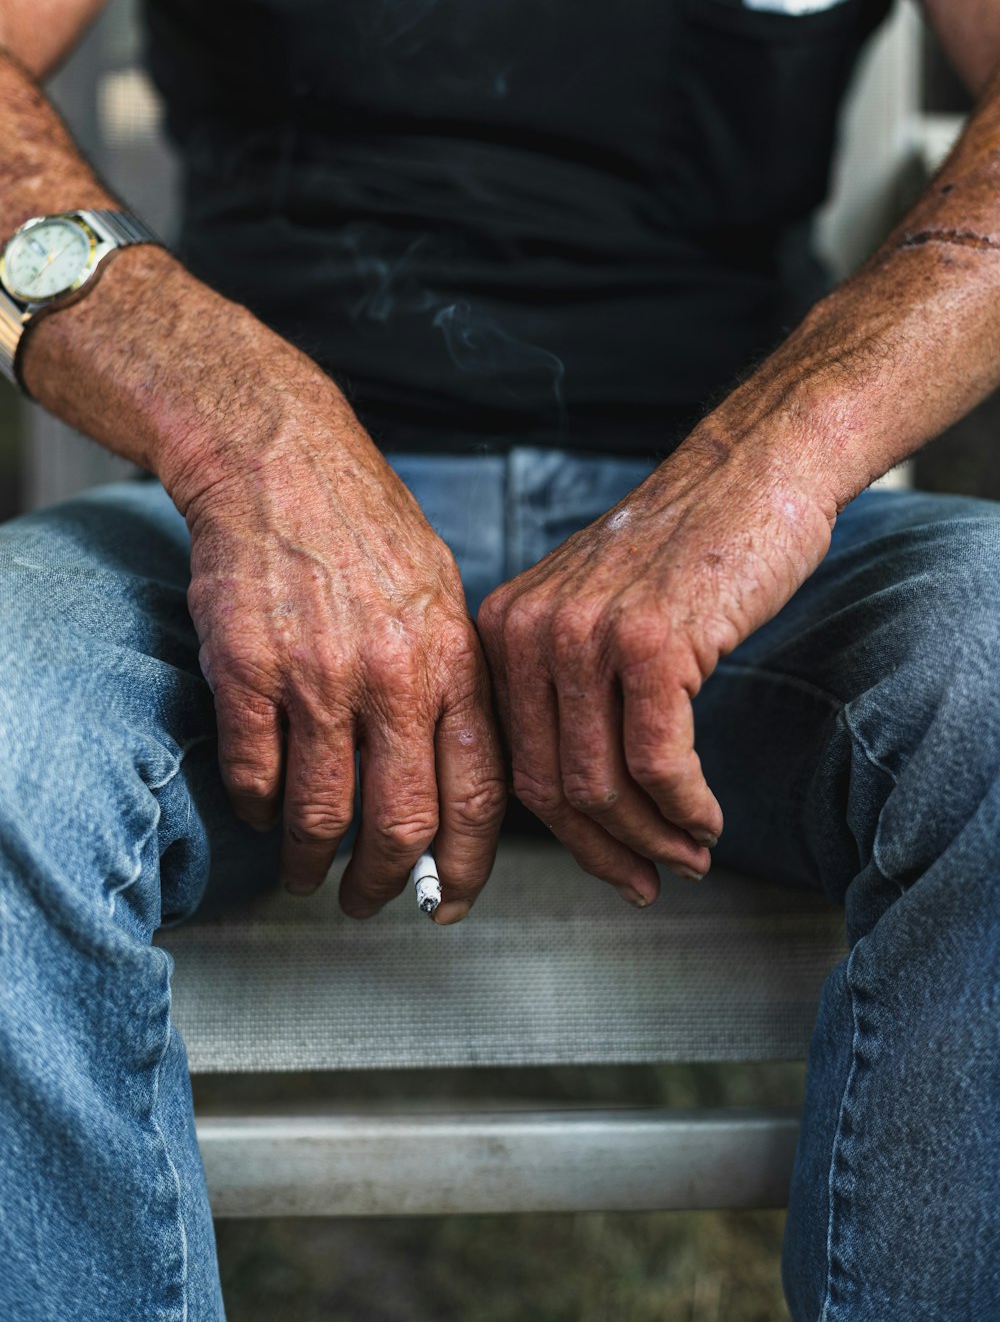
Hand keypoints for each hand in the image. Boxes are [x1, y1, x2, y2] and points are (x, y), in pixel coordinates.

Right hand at [169, 369, 506, 921]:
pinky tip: (261, 810)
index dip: (466, 866)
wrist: (282, 463)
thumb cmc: (366, 529)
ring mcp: (317, 676)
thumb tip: (454, 779)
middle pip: (399, 824)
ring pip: (319, 814)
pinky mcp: (247, 670)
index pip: (477, 795)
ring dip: (309, 862)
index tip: (448, 899)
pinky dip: (256, 810)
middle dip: (384, 885)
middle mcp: (393, 676)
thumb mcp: (440, 597)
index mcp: (453, 661)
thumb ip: (450, 685)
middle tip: (370, 902)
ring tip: (304, 872)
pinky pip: (254, 776)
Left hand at [477, 431, 835, 904]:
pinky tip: (709, 819)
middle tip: (649, 880)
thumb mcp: (595, 613)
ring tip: (690, 855)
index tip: (606, 867)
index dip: (563, 835)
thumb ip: (568, 689)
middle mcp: (529, 631)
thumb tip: (578, 800)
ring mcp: (586, 635)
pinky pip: (658, 763)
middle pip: (548, 786)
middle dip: (605, 851)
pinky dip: (685, 808)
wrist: (752, 473)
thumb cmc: (687, 550)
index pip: (514, 762)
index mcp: (504, 628)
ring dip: (653, 838)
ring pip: (601, 784)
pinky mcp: (650, 641)